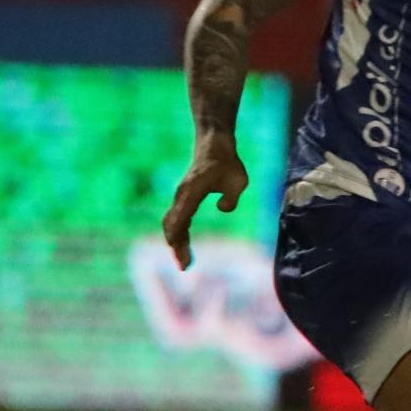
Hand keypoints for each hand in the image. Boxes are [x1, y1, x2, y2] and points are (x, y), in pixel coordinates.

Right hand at [161, 129, 248, 267]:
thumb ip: (232, 196)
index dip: (180, 240)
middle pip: (172, 225)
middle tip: (185, 266)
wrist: (214, 144)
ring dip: (176, 242)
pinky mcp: (183, 198)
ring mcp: (181, 196)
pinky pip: (176, 219)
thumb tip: (221, 209)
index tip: (184, 257)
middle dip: (176, 246)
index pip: (180, 219)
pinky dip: (178, 233)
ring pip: (172, 223)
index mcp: (192, 191)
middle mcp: (182, 195)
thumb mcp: (238, 179)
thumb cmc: (228, 162)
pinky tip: (183, 247)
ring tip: (184, 261)